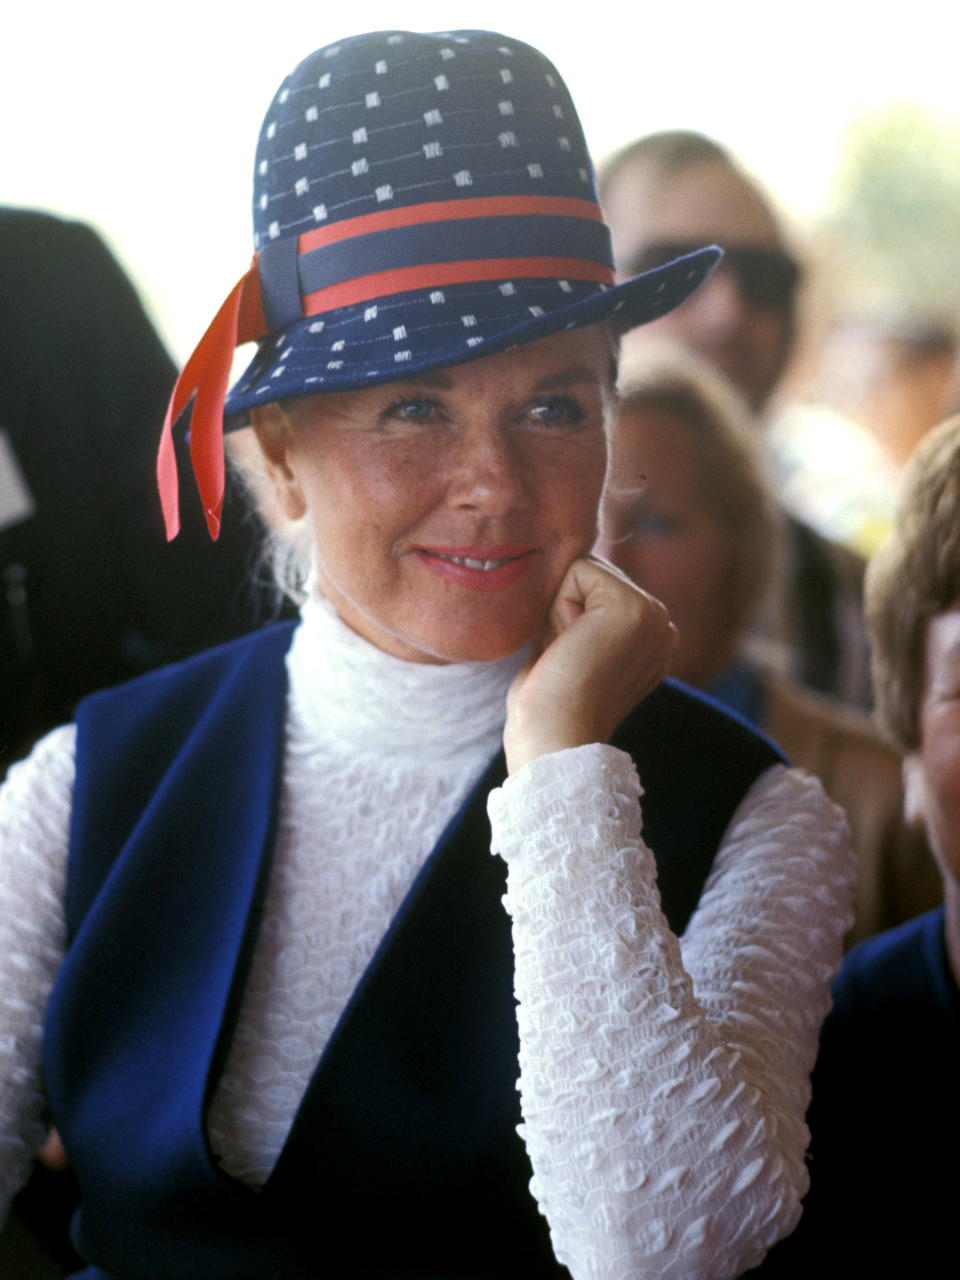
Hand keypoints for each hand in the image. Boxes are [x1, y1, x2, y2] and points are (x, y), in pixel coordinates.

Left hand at [503, 555, 676, 772]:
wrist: (553, 741)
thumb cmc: (548, 708)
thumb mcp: (570, 651)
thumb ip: (576, 618)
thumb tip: (558, 584)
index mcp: (650, 638)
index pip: (595, 588)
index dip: (564, 617)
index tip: (568, 660)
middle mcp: (661, 625)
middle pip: (590, 573)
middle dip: (562, 609)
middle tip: (567, 657)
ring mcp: (653, 616)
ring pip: (583, 570)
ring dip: (560, 609)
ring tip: (570, 653)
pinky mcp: (634, 609)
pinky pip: (576, 571)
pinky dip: (559, 606)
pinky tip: (570, 645)